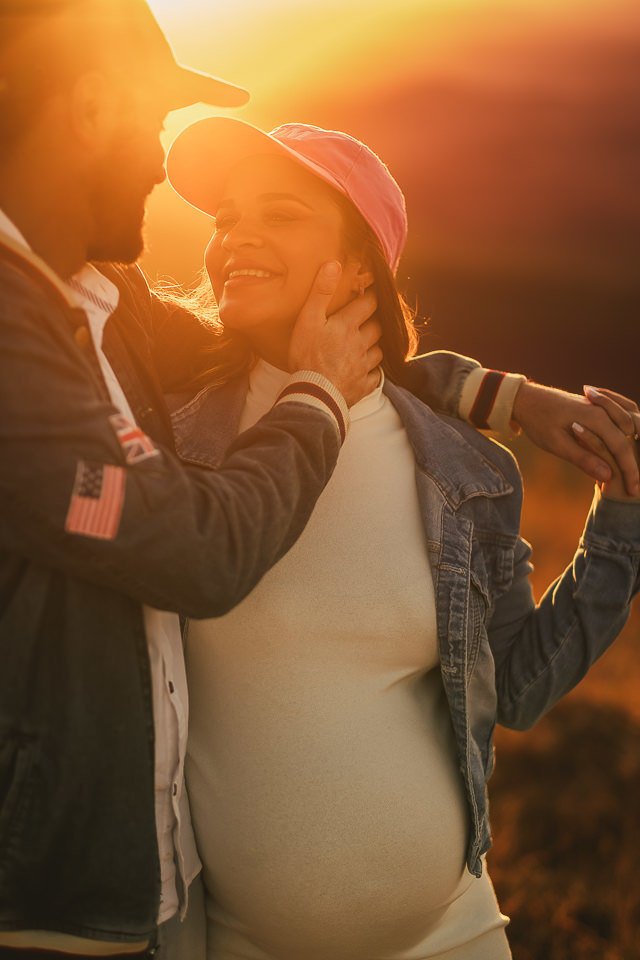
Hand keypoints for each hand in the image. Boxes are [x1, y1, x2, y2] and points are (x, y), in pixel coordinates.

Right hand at [288, 261, 382, 406]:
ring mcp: (364, 366)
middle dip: (375, 320)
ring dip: (375, 345)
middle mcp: (361, 344)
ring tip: (368, 343)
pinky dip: (374, 372)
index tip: (371, 290)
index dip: (371, 295)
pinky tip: (367, 370)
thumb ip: (321, 292)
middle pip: (377, 327)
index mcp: (348, 325)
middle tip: (370, 317)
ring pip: (378, 351)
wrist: (313, 394)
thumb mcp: (308, 320)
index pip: (368, 303)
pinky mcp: (363, 386)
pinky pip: (376, 376)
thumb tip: (334, 264)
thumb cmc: (307, 356)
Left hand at [512, 381, 639, 495]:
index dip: (630, 471)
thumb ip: (583, 458)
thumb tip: (608, 475)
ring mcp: (601, 408)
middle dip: (634, 464)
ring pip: (628, 428)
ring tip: (632, 474)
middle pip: (629, 439)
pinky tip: (621, 452)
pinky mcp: (596, 408)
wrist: (527, 399)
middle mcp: (603, 411)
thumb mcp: (557, 444)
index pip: (622, 448)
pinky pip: (619, 421)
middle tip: (635, 489)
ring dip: (632, 449)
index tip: (633, 491)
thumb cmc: (538, 422)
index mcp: (597, 418)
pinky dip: (625, 436)